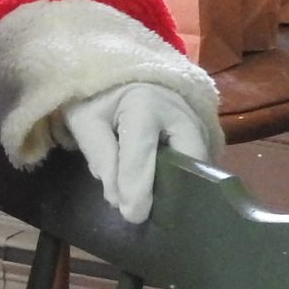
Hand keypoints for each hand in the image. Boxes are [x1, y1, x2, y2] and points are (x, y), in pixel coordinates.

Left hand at [61, 84, 216, 224]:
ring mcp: (197, 119)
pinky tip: (168, 193)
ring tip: (159, 208)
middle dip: (170, 189)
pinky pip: (199, 160)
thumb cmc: (99, 95)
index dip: (136, 188)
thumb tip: (117, 198)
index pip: (141, 154)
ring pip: (199, 162)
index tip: (132, 215)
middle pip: (187, 158)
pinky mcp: (203, 129)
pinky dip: (186, 178)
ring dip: (182, 186)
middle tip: (151, 214)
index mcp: (143, 103)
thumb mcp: (85, 120)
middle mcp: (179, 111)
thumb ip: (100, 156)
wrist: (123, 73)